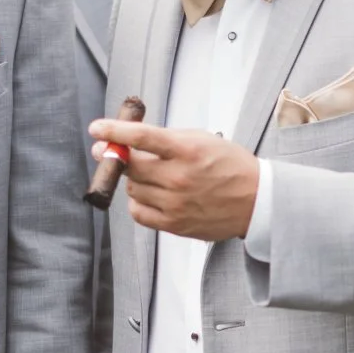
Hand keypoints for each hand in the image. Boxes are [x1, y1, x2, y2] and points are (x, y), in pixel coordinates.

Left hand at [88, 118, 259, 240]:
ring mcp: (176, 204)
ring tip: (149, 175)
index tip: (96, 128)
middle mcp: (179, 177)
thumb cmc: (230, 166)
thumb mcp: (202, 139)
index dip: (114, 131)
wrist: (256, 201)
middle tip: (109, 151)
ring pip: (133, 189)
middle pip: (130, 166)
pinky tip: (149, 194)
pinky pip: (139, 213)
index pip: (141, 137)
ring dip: (133, 179)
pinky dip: (137, 201)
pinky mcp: (174, 224)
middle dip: (115, 156)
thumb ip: (166, 139)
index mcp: (188, 150)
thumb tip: (127, 140)